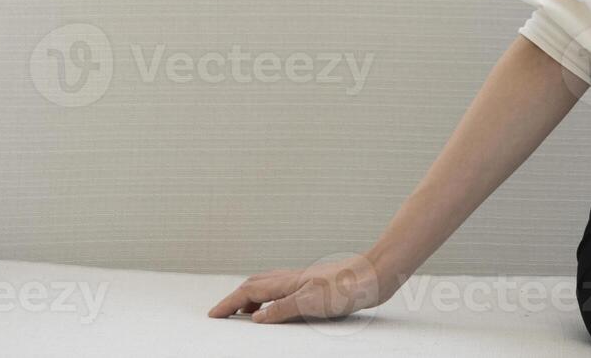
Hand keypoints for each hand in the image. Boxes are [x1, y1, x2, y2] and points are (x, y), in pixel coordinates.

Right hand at [206, 252, 384, 323]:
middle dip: (237, 299)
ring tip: (248, 314)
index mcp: (288, 282)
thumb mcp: (311, 303)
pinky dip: (274, 298)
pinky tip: (283, 306)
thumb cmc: (348, 287)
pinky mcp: (320, 284)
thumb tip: (255, 317)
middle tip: (224, 314)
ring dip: (254, 298)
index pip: (249, 291)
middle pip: (256, 285)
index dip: (229, 303)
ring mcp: (307, 279)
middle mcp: (295, 278)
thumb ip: (281, 309)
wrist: (378, 273)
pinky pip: (286, 289)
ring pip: (271, 285)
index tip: (213, 315)